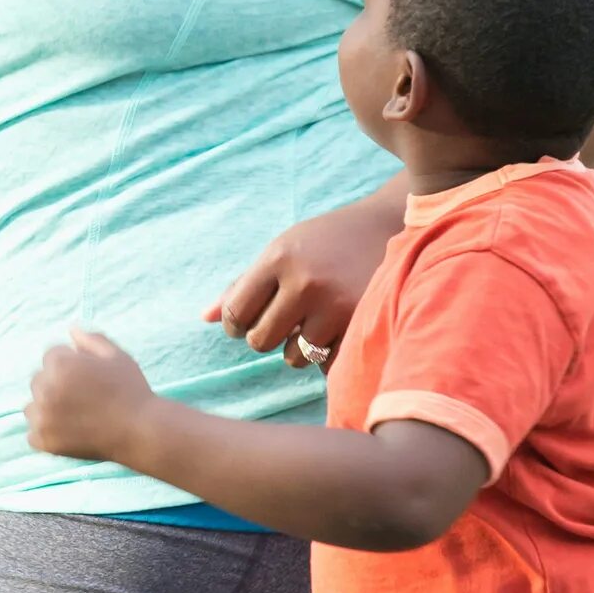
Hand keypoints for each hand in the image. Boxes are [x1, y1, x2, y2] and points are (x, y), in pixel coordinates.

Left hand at [26, 328, 157, 461]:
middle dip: (56, 385)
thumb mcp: (116, 357)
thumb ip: (91, 340)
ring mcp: (43, 416)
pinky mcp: (44, 441)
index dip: (71, 365)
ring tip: (75, 417)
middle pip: (39, 380)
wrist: (140, 432)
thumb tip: (71, 330)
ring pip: (33, 407)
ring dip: (47, 409)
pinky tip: (68, 433)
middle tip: (84, 399)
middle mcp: (46, 388)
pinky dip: (46, 434)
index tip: (89, 379)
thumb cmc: (131, 391)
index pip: (51, 356)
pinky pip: (33, 434)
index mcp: (60, 364)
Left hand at [205, 191, 401, 367]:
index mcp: (280, 258)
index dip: (235, 324)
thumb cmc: (325, 242)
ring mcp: (337, 306)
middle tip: (283, 320)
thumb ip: (244, 285)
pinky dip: (325, 355)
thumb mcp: (283, 250)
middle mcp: (306, 282)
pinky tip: (335, 329)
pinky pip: (325, 364)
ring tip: (315, 320)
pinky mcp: (362, 326)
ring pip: (293, 357)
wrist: (388, 227)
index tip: (245, 322)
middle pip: (260, 341)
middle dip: (266, 336)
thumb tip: (205, 319)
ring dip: (298, 348)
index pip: (236, 312)